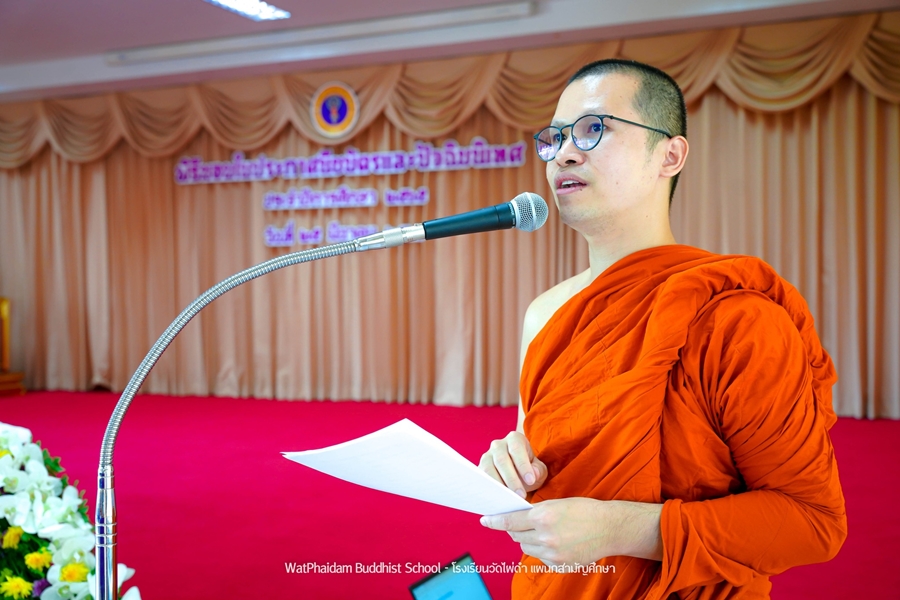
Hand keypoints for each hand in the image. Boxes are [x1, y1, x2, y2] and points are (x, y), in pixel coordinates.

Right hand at [479, 431, 547, 497]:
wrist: (518, 474)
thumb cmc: (530, 469)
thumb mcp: (539, 469)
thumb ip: (539, 470)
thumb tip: (533, 474)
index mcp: (515, 439)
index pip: (517, 449)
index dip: (523, 465)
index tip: (530, 480)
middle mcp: (498, 445)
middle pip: (501, 460)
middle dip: (511, 479)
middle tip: (521, 494)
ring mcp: (487, 456)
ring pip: (488, 469)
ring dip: (499, 485)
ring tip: (509, 498)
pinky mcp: (480, 469)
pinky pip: (481, 478)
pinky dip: (488, 488)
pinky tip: (497, 498)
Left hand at [480, 499, 662, 565]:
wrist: (609, 528)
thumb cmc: (584, 510)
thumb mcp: (557, 503)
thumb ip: (535, 512)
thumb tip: (515, 517)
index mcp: (543, 516)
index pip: (510, 521)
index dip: (495, 521)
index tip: (485, 520)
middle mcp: (545, 536)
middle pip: (516, 535)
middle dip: (515, 529)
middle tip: (519, 522)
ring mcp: (552, 552)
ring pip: (526, 547)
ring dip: (527, 540)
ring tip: (540, 531)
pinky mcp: (559, 564)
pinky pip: (540, 557)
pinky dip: (541, 549)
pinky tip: (554, 541)